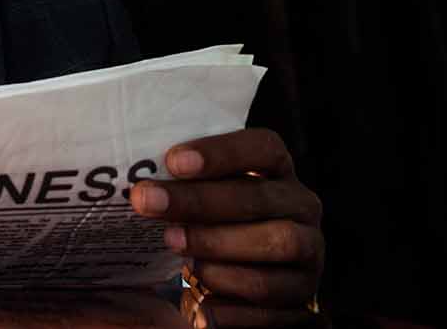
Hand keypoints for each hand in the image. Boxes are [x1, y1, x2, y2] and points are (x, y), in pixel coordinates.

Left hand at [130, 128, 323, 315]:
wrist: (256, 276)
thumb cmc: (221, 223)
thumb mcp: (208, 195)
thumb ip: (185, 183)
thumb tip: (137, 183)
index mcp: (278, 173)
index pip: (264, 148)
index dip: (221, 152)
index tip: (173, 161)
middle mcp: (300, 207)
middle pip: (258, 198)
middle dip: (198, 200)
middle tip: (148, 203)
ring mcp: (309, 251)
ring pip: (275, 243)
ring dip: (217, 244)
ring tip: (173, 244)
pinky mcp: (302, 292)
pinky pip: (270, 296)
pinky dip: (231, 296)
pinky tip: (197, 298)